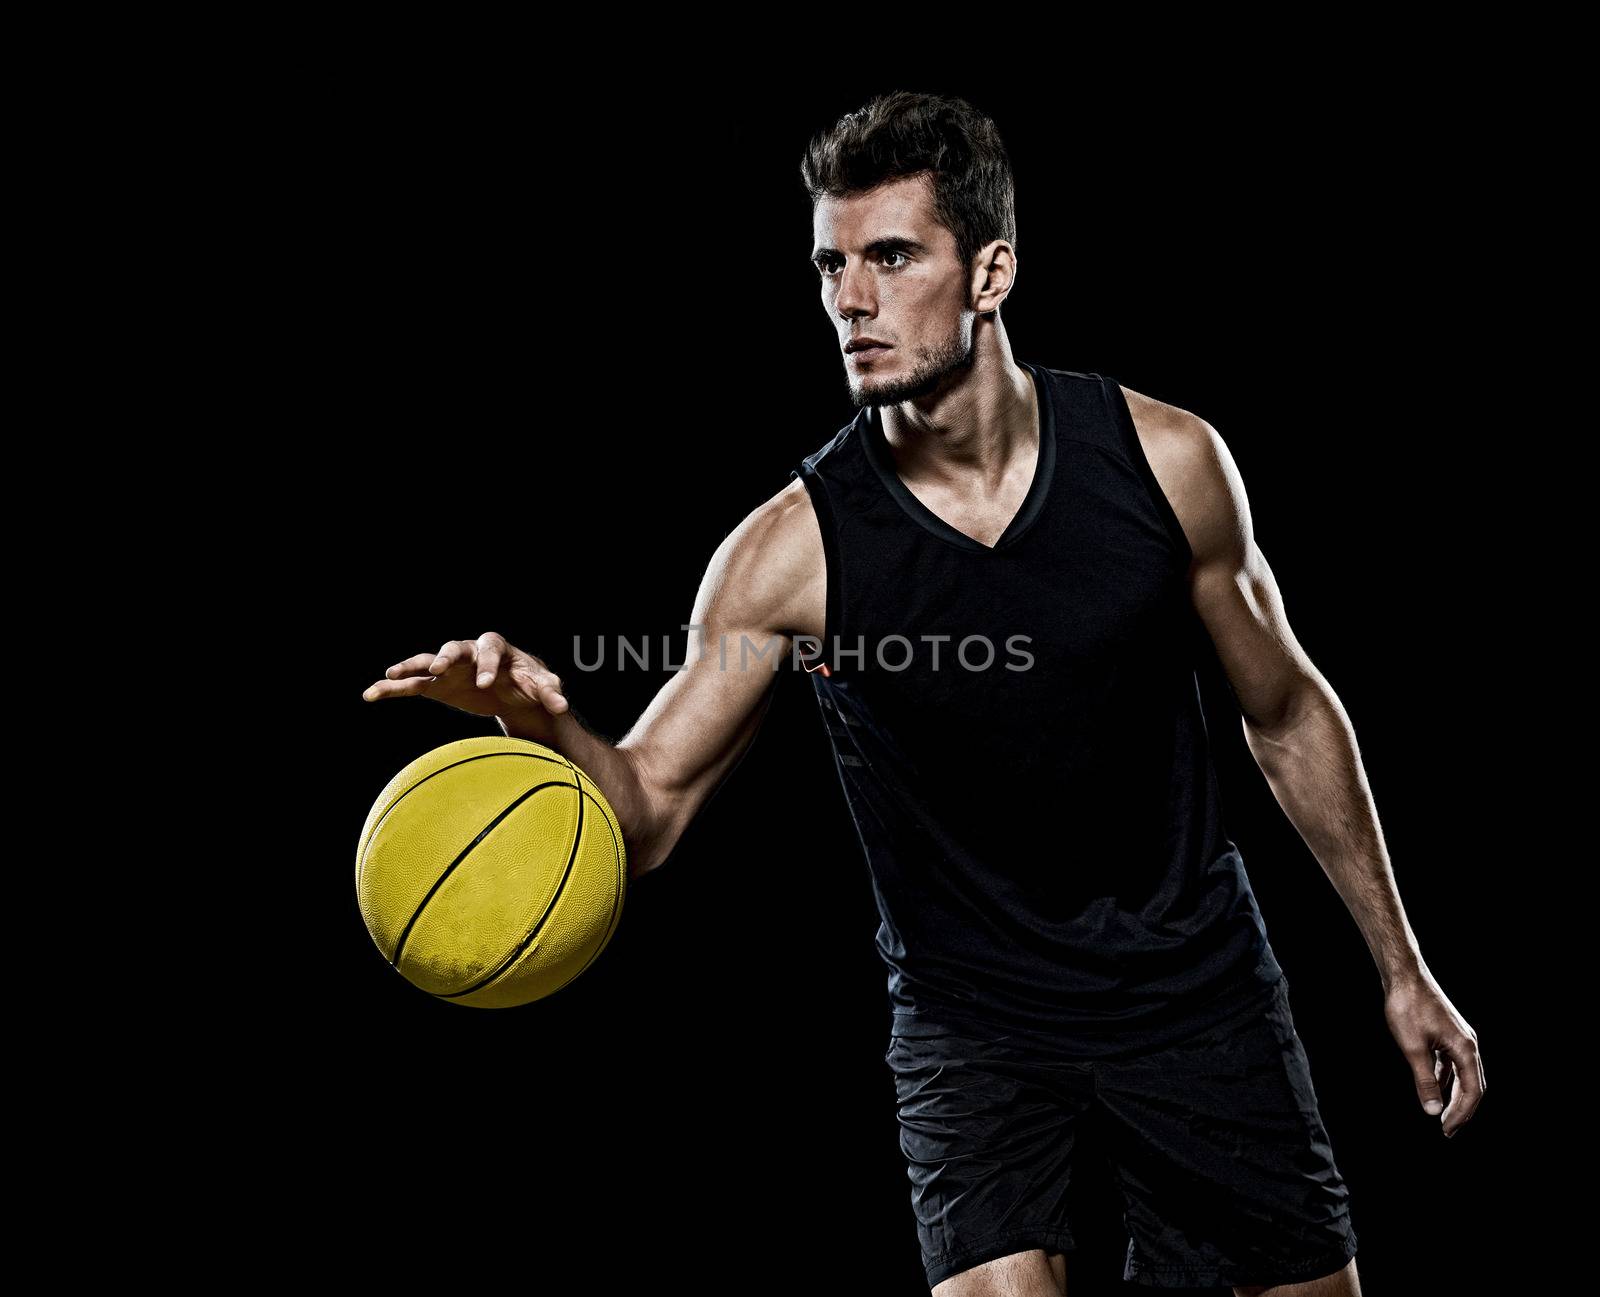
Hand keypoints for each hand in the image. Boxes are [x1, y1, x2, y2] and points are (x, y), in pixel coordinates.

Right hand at [361, 631, 570, 738]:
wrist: (515, 692)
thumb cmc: (530, 683)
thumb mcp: (542, 686)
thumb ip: (550, 692)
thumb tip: (562, 705)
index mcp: (498, 649)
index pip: (492, 649)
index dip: (488, 664)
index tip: (485, 682)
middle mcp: (470, 653)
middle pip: (455, 647)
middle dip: (448, 657)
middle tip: (440, 668)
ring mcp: (450, 668)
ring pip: (427, 661)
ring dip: (411, 666)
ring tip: (392, 672)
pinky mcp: (437, 686)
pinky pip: (411, 685)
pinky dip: (392, 688)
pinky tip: (370, 694)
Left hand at [1384, 968, 1484, 1138]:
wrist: (1403, 974)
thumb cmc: (1407, 1007)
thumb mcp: (1413, 1048)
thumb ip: (1424, 1080)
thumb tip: (1433, 1110)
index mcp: (1465, 1049)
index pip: (1472, 1091)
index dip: (1461, 1114)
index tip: (1447, 1130)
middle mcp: (1468, 1044)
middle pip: (1473, 1085)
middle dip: (1462, 1110)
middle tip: (1448, 1130)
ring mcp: (1459, 1037)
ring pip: (1463, 1074)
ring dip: (1455, 1096)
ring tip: (1443, 1115)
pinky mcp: (1447, 1033)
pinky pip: (1452, 1063)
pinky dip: (1446, 1078)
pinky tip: (1435, 1087)